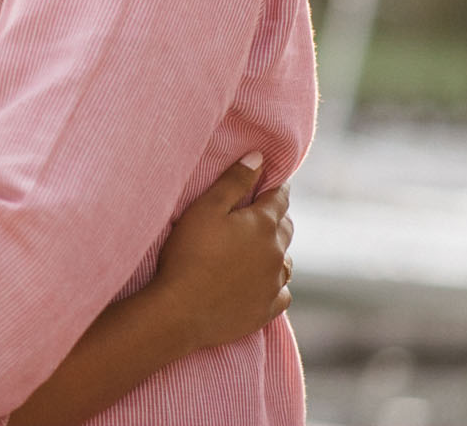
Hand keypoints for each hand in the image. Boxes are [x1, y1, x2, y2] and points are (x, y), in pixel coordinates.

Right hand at [149, 154, 292, 351]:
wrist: (181, 310)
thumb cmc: (188, 253)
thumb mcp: (206, 208)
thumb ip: (235, 181)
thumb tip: (259, 157)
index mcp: (263, 225)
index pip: (279, 198)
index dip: (276, 186)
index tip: (273, 180)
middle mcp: (276, 253)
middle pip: (286, 228)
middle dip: (277, 216)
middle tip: (265, 210)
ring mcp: (274, 284)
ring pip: (285, 261)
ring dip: (277, 250)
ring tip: (262, 247)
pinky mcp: (267, 309)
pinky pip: (282, 293)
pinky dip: (276, 284)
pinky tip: (265, 282)